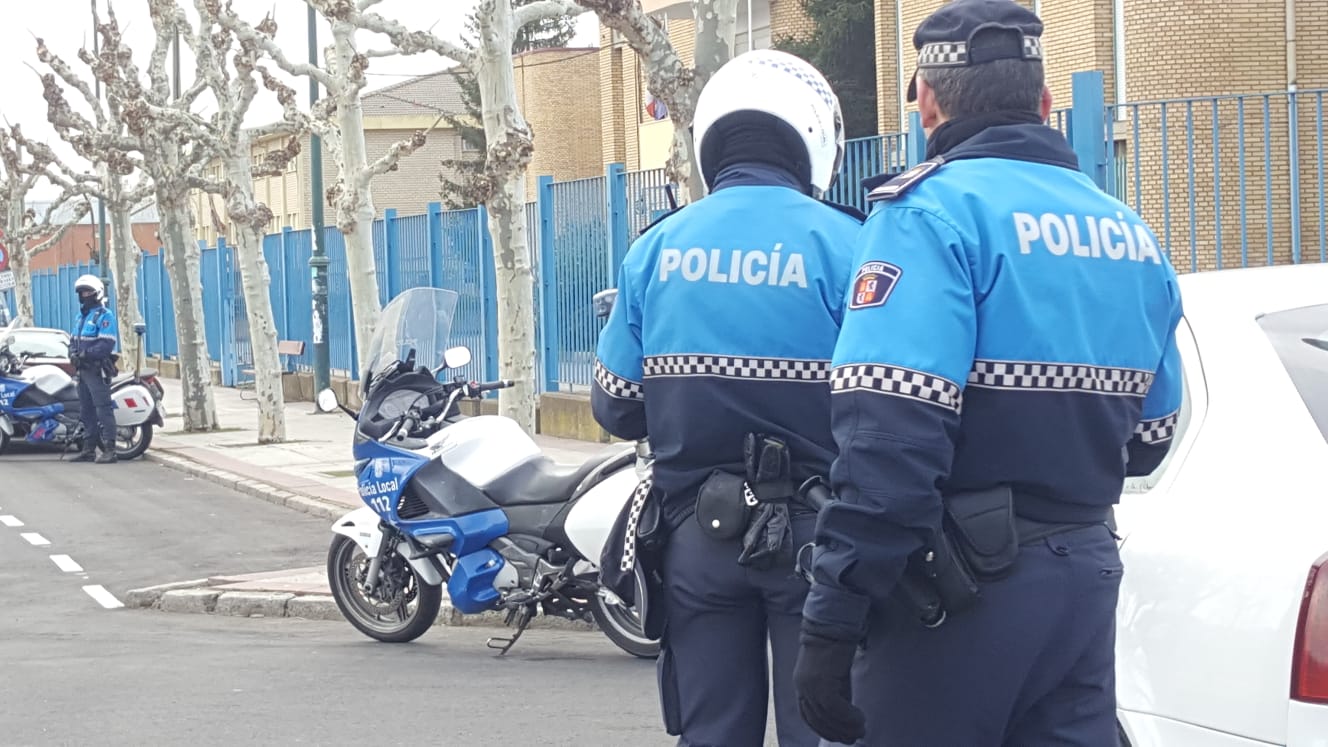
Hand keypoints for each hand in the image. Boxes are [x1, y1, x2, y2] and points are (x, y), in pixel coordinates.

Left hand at [794, 630, 865, 744]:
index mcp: (801, 686)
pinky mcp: (822, 682)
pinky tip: (860, 718)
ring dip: (846, 726)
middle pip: (818, 720)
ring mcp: (810, 686)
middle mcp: (802, 688)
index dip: (824, 730)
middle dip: (837, 732)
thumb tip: (846, 716)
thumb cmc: (835, 647)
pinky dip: (849, 717)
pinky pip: (835, 708)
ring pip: (827, 717)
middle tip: (854, 737)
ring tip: (861, 729)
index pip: (808, 717)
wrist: (833, 625)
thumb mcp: (833, 676)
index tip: (840, 736)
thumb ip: (836, 694)